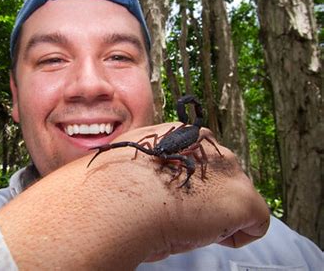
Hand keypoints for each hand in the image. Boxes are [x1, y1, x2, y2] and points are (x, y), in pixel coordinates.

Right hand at [98, 122, 269, 259]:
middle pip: (219, 173)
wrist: (119, 199)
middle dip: (207, 195)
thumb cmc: (113, 185)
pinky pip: (255, 221)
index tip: (173, 198)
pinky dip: (237, 234)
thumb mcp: (129, 163)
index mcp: (178, 132)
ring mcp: (227, 168)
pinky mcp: (243, 198)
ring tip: (190, 226)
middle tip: (181, 215)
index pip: (197, 156)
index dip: (188, 182)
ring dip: (219, 211)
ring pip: (235, 194)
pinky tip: (210, 238)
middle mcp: (206, 143)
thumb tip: (143, 180)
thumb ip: (147, 164)